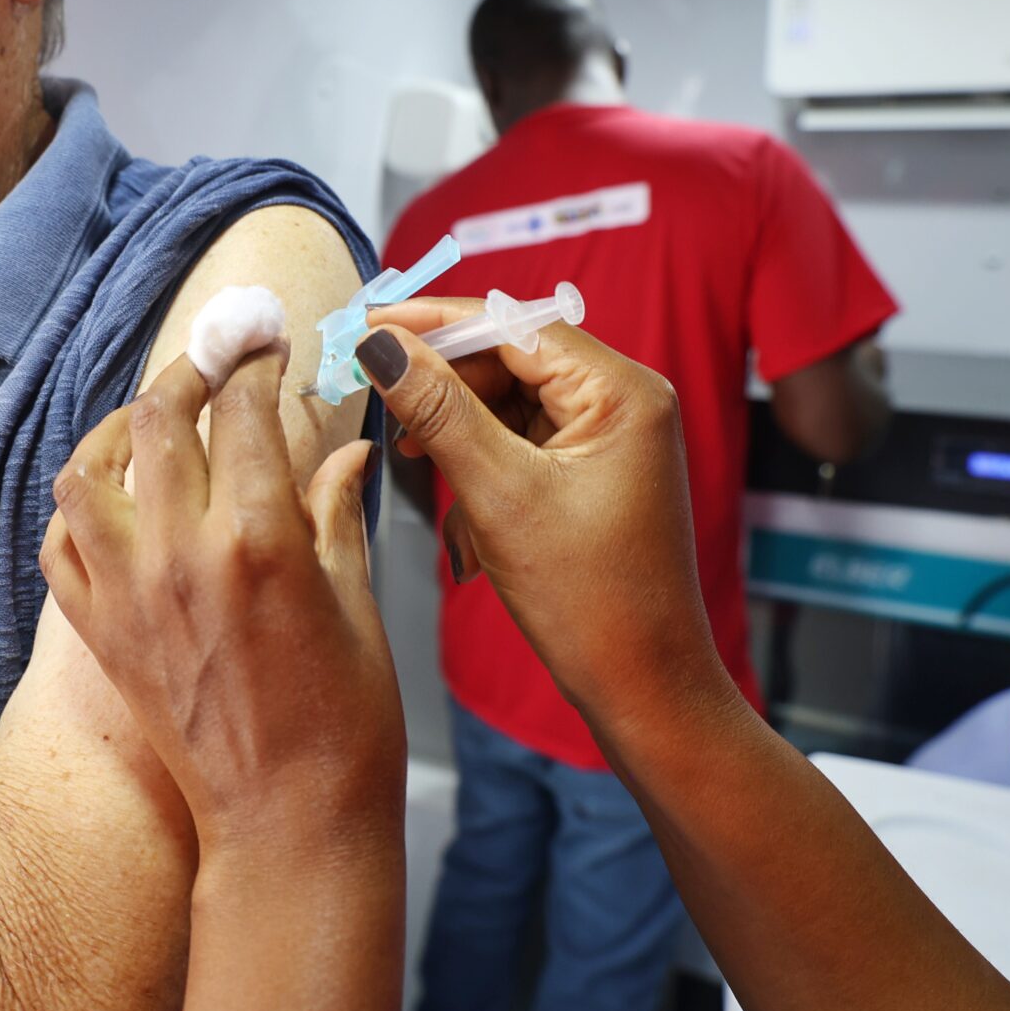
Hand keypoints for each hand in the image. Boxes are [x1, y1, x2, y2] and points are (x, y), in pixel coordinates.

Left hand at [41, 347, 399, 853]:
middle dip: (189, 372)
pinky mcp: (97, 634)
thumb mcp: (356, 605)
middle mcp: (180, 555)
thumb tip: (344, 452)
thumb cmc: (344, 724)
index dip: (256, 364)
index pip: (243, 410)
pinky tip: (116, 497)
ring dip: (117, 430)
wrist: (285, 824)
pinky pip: (61, 544)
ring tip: (153, 421)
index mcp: (259, 539)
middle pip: (157, 418)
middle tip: (216, 363)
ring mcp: (126, 594)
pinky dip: (80, 507)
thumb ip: (336, 514)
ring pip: (85, 471)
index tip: (267, 346)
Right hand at [357, 304, 737, 745]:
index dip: (433, 323)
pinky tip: (457, 501)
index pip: (512, 325)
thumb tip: (382, 345)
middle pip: (510, 355)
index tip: (365, 325)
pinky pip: (521, 438)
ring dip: (457, 426)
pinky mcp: (594, 469)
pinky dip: (480, 461)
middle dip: (442, 379)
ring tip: (413, 456)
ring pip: (508, 398)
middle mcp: (626, 400)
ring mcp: (612, 436)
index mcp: (623, 392)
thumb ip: (438, 411)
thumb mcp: (499, 496)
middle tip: (374, 389)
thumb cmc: (592, 602)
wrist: (644, 687)